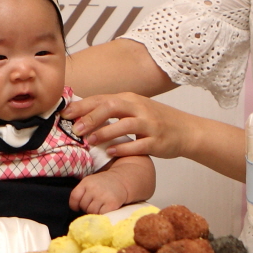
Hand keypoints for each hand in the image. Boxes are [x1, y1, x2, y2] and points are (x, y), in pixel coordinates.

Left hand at [65, 91, 187, 158]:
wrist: (186, 130)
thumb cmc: (156, 121)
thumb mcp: (136, 109)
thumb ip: (114, 110)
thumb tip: (83, 115)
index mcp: (131, 99)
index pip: (102, 99)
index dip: (82, 106)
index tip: (65, 113)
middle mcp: (139, 108)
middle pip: (111, 107)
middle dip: (91, 117)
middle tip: (75, 128)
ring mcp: (150, 124)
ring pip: (124, 125)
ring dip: (105, 132)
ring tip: (90, 140)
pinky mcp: (157, 141)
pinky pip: (138, 144)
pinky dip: (123, 148)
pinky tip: (110, 152)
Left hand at [69, 169, 132, 214]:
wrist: (122, 180)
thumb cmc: (104, 184)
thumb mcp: (91, 183)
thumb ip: (83, 193)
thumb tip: (76, 210)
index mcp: (86, 182)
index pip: (74, 197)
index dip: (74, 205)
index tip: (78, 207)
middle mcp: (94, 188)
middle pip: (83, 206)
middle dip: (87, 207)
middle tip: (95, 204)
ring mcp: (103, 196)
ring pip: (91, 211)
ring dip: (95, 212)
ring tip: (100, 206)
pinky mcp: (111, 203)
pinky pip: (101, 214)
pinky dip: (102, 214)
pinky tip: (106, 209)